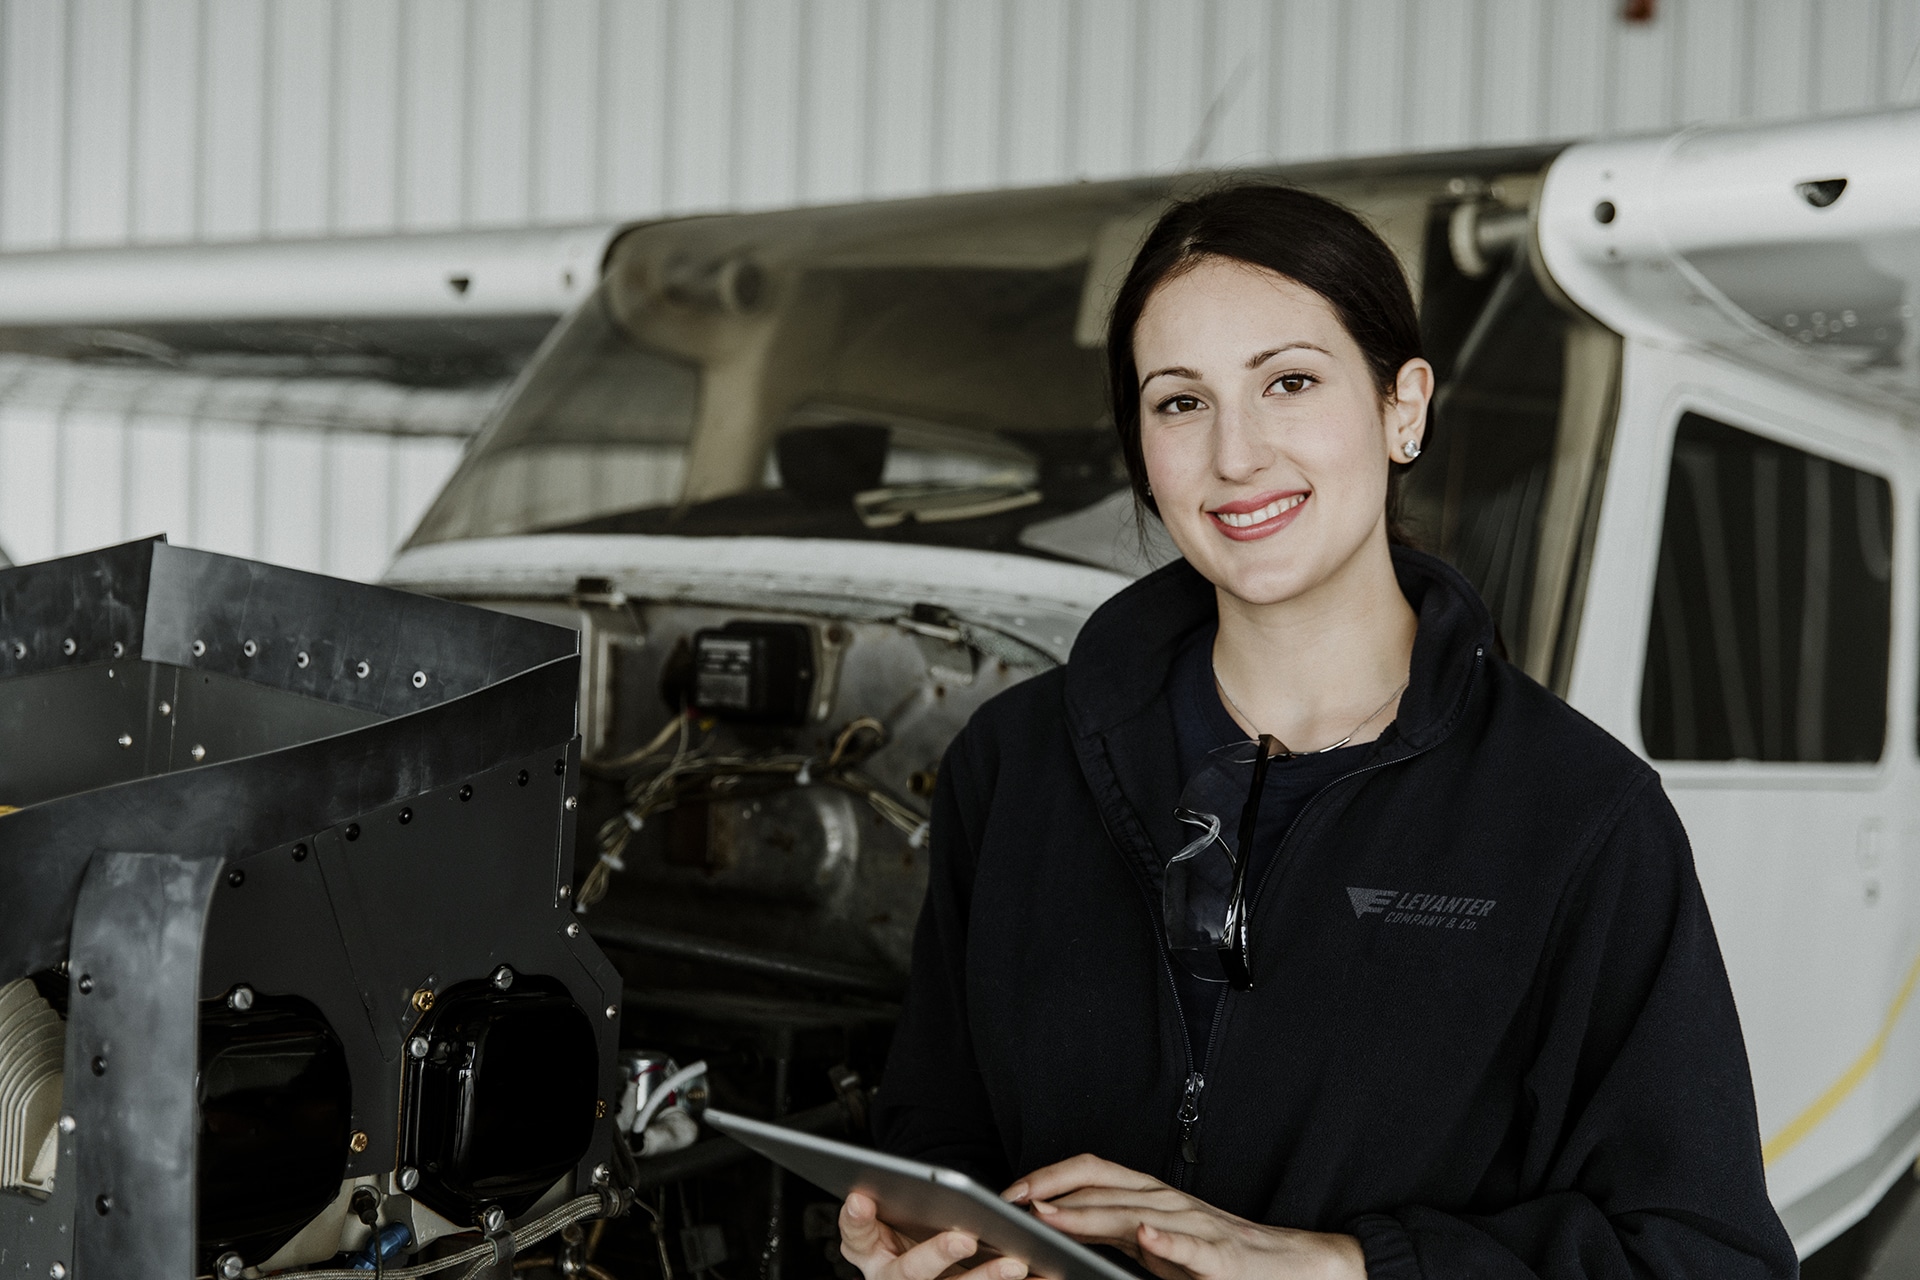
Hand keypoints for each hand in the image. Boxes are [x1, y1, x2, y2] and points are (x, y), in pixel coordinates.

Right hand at [837, 1191, 1029, 1279]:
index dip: (856, 1219)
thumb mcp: (894, 1213)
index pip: (855, 1234)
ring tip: (1015, 1264)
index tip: (861, 1199)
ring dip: (985, 1279)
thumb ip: (889, 1204)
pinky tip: (1035, 1275)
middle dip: (937, 1255)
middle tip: (965, 1237)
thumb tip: (868, 1194)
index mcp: (868, 1250)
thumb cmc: (908, 1228)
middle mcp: (890, 1278)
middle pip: (909, 1273)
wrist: (925, 1266)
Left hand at [1004, 1155, 1363, 1279]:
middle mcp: (1167, 1203)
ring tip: (1052, 1216)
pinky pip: (1191, 1246)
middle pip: (1103, 1186)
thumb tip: (1054, 1231)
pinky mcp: (1221, 1256)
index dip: (1049, 1176)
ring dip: (1091, 1214)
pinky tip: (1146, 1235)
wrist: (1289, 1265)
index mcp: (1148, 1198)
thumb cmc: (1216, 1257)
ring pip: (1136, 1213)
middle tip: (1012, 1201)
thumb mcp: (1153, 1243)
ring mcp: (1194, 1227)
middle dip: (1054, 1191)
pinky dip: (1167, 1239)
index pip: (1091, 1173)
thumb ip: (1110, 1235)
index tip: (1010, 1192)